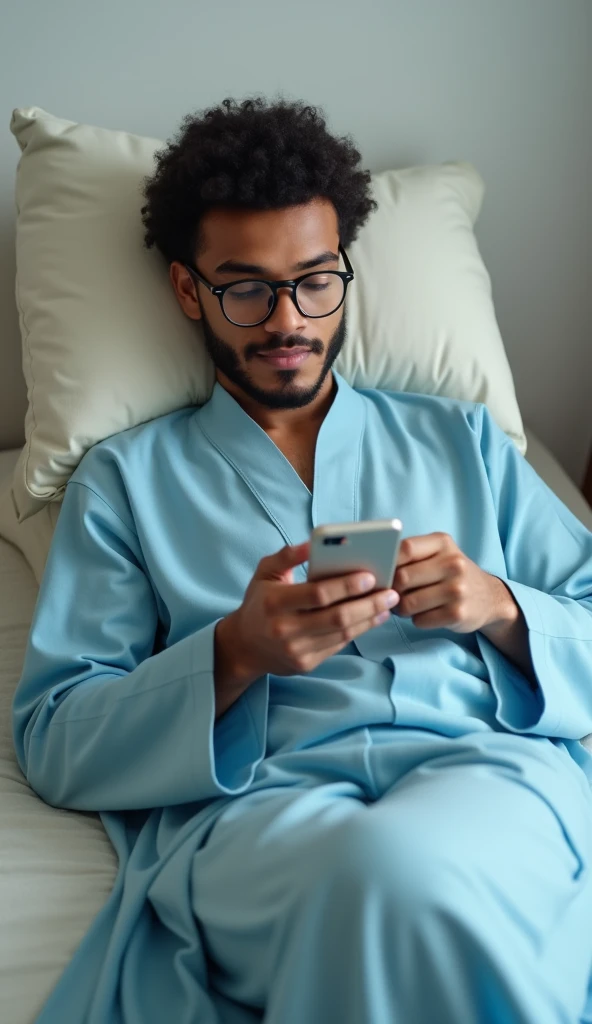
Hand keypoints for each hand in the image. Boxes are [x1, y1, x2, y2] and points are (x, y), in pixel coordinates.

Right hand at [221, 541, 399, 683]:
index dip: (346, 586)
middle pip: (336, 617)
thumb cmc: (260, 602)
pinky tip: (374, 617)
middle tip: (391, 591)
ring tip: (388, 602)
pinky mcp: (306, 664)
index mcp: (275, 602)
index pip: (317, 594)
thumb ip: (288, 555)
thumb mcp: (265, 572)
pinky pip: (339, 645)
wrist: (244, 646)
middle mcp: (285, 630)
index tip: (370, 575)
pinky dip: (360, 630)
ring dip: (370, 618)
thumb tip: (314, 542)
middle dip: (368, 604)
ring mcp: (297, 650)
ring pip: (342, 634)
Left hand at [392, 532, 514, 633]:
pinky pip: (420, 620)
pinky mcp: (458, 613)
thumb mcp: (439, 553)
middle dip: (392, 590)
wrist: (490, 597)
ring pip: (408, 603)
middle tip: (393, 594)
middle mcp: (453, 564)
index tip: (383, 572)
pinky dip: (417, 620)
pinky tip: (426, 614)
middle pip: (402, 578)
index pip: (405, 549)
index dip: (388, 562)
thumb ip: (411, 555)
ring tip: (407, 605)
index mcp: (443, 543)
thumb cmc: (452, 574)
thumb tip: (376, 568)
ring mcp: (457, 590)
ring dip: (401, 608)